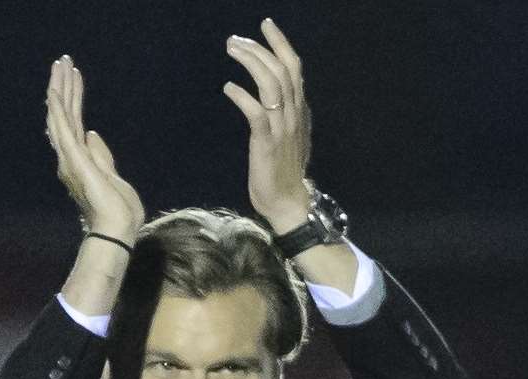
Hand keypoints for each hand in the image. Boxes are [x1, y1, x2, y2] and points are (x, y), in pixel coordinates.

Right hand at [46, 56, 144, 243]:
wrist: (118, 229)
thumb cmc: (117, 210)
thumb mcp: (112, 175)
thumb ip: (100, 155)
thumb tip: (92, 135)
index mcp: (80, 160)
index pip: (74, 122)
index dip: (73, 98)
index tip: (73, 76)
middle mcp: (70, 157)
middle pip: (64, 115)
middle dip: (63, 86)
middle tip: (62, 61)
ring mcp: (70, 158)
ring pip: (61, 116)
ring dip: (60, 89)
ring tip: (61, 64)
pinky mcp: (74, 159)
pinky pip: (63, 129)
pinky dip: (58, 108)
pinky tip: (54, 90)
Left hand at [223, 19, 312, 233]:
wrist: (288, 203)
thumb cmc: (284, 172)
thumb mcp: (290, 136)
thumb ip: (287, 114)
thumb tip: (278, 95)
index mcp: (299, 111)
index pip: (294, 68)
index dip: (280, 44)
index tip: (266, 25)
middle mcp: (294, 115)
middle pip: (282, 70)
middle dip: (259, 49)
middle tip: (235, 39)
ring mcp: (282, 128)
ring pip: (271, 85)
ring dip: (250, 63)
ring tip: (232, 51)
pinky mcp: (267, 143)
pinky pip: (257, 113)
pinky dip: (242, 96)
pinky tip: (228, 88)